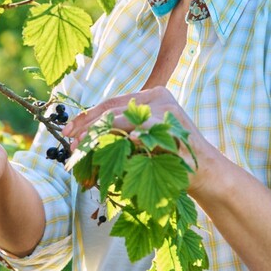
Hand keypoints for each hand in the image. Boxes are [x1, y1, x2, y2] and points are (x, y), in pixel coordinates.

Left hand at [61, 86, 220, 174]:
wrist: (204, 173)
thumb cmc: (169, 161)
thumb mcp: (140, 143)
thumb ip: (119, 133)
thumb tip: (81, 136)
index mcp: (149, 97)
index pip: (110, 104)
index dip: (86, 118)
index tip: (67, 132)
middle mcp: (156, 97)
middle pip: (111, 108)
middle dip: (86, 125)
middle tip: (69, 141)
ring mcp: (165, 108)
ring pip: (121, 117)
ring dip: (97, 133)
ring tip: (81, 146)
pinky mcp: (173, 122)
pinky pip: (143, 127)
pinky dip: (127, 135)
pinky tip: (116, 143)